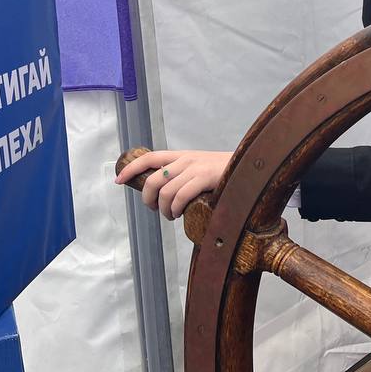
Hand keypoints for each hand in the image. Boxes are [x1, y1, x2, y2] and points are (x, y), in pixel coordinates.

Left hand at [114, 149, 232, 219]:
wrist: (251, 167)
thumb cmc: (226, 173)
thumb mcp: (201, 168)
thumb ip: (185, 174)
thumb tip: (165, 193)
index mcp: (183, 155)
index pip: (149, 157)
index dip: (131, 169)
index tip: (119, 180)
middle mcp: (186, 159)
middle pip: (153, 180)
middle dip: (148, 199)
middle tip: (155, 209)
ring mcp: (195, 168)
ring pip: (165, 192)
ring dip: (164, 209)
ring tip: (171, 215)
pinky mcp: (205, 178)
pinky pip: (181, 196)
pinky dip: (176, 208)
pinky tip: (180, 213)